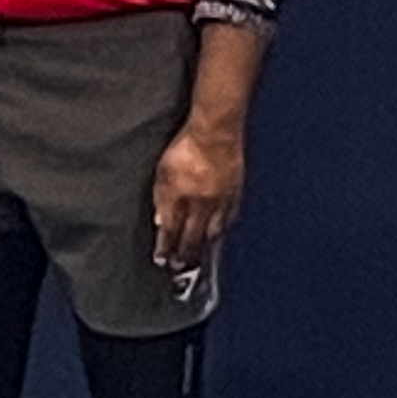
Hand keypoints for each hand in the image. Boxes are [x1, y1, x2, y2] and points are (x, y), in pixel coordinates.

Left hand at [152, 116, 244, 270]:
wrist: (217, 131)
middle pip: (192, 238)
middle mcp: (201, 205)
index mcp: (181, 199)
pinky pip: (228, 218)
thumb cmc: (189, 144)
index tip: (162, 260)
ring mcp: (220, 201)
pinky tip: (219, 231)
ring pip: (212, 232)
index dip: (165, 248)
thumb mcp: (163, 170)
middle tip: (180, 266)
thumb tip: (161, 220)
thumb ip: (161, 198)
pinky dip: (222, 228)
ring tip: (199, 255)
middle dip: (185, 255)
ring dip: (204, 246)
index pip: (171, 231)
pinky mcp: (235, 193)